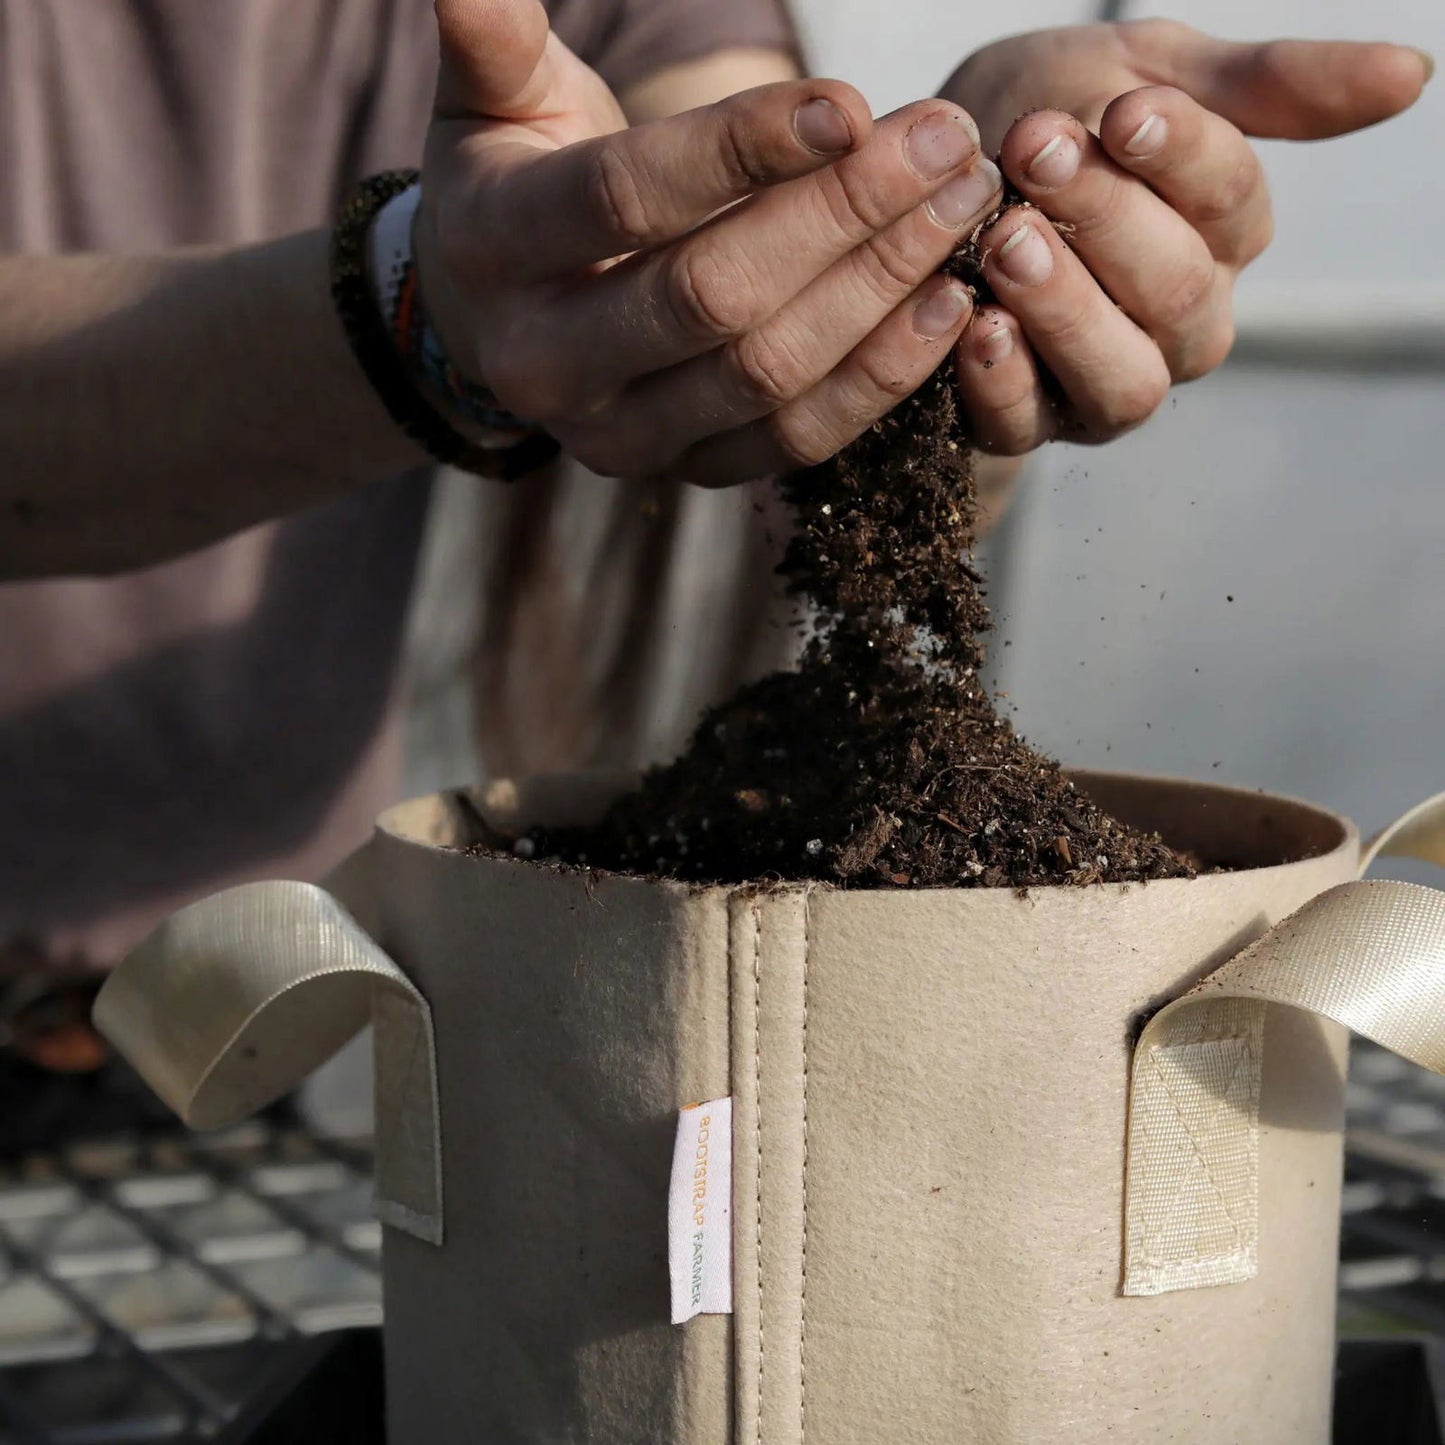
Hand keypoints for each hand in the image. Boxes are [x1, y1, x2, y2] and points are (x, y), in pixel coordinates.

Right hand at [416, 0, 1007, 483]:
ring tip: (960, 208)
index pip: (627, 200)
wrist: (497, 324)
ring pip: (767, 375)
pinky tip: (947, 308)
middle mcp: (549, 364)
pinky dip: (880, 380)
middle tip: (944, 144)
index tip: (853, 105)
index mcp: (495, 250)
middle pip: (715, 297)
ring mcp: (619, 436)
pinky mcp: (686, 473)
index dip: (741, 152)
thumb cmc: (513, 186)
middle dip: (844, 215)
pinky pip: (795, 441)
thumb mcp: (492, 103)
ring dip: (880, 290)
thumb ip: (493, 38)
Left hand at [939, 21, 1431, 452]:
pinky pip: (1025, 426)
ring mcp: (1102, 385)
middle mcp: (1176, 325)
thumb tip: (1412, 76)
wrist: (921, 192)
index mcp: (1219, 237)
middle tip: (1038, 152)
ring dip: (1066, 311)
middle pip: (1176, 291)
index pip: (1232, 202)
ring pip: (1124, 378)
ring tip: (1006, 241)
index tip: (1125, 112)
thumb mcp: (1144, 72)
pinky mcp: (1024, 426)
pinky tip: (972, 325)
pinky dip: (1002, 382)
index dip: (1185, 157)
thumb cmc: (1046, 124)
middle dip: (1108, 220)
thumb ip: (1265, 84)